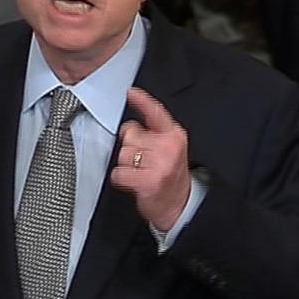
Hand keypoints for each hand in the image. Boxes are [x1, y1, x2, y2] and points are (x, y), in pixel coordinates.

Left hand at [110, 87, 191, 232]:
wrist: (179, 205)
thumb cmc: (169, 176)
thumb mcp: (168, 149)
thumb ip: (152, 134)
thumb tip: (128, 127)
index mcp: (174, 136)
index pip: (156, 113)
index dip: (142, 101)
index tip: (131, 92)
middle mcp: (168, 147)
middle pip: (130, 135)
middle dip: (130, 148)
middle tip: (143, 161)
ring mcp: (159, 164)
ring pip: (123, 155)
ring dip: (126, 165)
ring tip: (141, 173)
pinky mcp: (149, 181)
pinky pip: (119, 173)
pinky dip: (122, 179)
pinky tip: (135, 182)